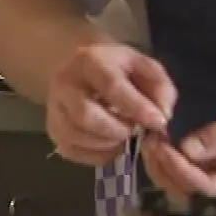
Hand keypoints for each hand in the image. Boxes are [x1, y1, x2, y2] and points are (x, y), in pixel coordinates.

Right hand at [45, 41, 174, 165]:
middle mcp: (64, 83)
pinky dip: (99, 154)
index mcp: (88, 60)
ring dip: (109, 143)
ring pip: (78, 137)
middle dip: (118, 130)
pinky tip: (112, 143)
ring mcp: (54, 108)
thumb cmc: (118, 68)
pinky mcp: (52, 130)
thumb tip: (163, 116)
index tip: (158, 122)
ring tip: (125, 135)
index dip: (137, 108)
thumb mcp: (144, 67)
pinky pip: (74, 152)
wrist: (81, 68)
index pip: (111, 86)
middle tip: (137, 130)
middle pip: (86, 116)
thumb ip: (160, 88)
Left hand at [141, 92, 215, 199]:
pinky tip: (159, 141)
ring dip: (163, 165)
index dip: (183, 171)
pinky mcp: (214, 165)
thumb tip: (187, 149)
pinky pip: (186, 168)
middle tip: (151, 142)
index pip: (209, 186)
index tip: (164, 150)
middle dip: (166, 170)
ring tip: (152, 139)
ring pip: (183, 182)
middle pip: (189, 191)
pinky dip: (169, 158)